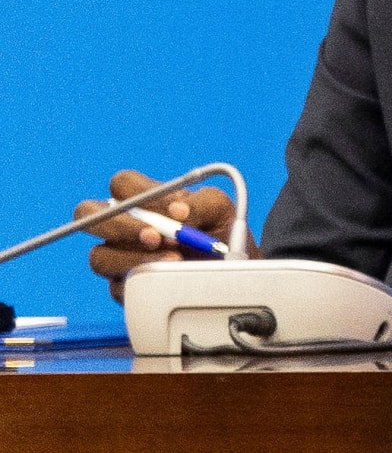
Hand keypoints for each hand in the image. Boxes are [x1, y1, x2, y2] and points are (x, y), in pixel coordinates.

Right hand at [80, 170, 252, 301]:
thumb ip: (201, 204)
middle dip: (120, 226)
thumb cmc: (218, 231)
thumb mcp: (219, 210)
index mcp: (144, 199)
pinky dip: (142, 280)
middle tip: (156, 238)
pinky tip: (168, 278)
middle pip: (89, 215)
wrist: (226, 269)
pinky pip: (116, 286)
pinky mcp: (121, 285)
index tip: (172, 210)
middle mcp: (123, 225)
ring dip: (135, 258)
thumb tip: (178, 211)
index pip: (122, 184)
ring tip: (176, 260)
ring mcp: (117, 256)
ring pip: (99, 256)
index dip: (137, 193)